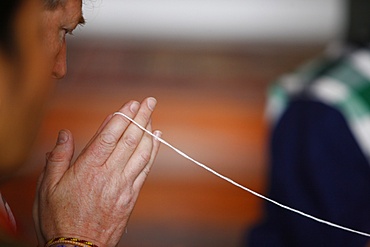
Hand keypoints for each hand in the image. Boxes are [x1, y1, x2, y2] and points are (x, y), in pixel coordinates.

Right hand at [33, 97, 160, 246]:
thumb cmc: (60, 219)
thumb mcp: (48, 187)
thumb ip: (58, 158)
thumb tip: (65, 134)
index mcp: (88, 168)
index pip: (110, 135)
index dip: (123, 116)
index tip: (132, 103)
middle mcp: (109, 174)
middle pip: (130, 139)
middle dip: (141, 117)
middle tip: (150, 101)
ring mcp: (124, 185)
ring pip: (141, 152)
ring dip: (149, 131)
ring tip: (153, 116)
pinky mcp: (132, 195)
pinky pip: (146, 169)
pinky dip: (153, 152)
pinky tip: (157, 141)